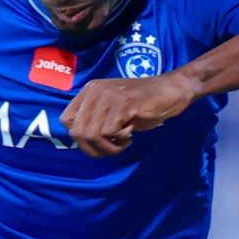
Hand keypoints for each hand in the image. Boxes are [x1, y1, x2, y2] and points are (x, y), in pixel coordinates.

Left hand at [63, 71, 201, 156]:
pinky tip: (130, 135)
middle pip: (77, 132)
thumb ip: (96, 119)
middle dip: (93, 149)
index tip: (98, 142)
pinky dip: (120, 141)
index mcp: (90, 90)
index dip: (79, 138)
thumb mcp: (113, 108)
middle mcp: (95, 91)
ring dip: (108, 147)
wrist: (172, 90)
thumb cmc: (144, 103)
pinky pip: (109, 133)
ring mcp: (108, 96)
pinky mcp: (123, 104)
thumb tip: (83, 142)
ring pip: (92, 135)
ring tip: (122, 142)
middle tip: (112, 148)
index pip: (66, 120)